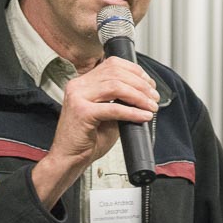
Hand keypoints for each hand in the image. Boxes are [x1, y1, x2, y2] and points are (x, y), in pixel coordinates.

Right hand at [31, 56, 158, 207]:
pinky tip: (143, 116)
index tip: (149, 83)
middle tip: (153, 96)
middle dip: (141, 84)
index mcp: (83, 82)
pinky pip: (113, 108)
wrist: (69, 158)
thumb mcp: (106, 113)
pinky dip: (132, 112)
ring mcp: (78, 97)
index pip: (112, 64)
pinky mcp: (82, 112)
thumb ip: (119, 100)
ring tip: (151, 106)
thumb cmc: (86, 139)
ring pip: (116, 86)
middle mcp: (78, 86)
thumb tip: (144, 94)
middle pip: (116, 73)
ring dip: (139, 96)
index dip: (135, 71)